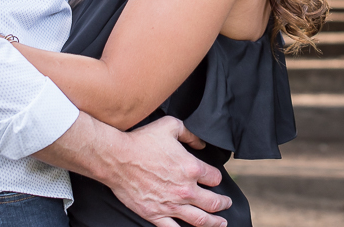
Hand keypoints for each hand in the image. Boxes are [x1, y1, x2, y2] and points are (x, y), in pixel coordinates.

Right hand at [106, 116, 230, 226]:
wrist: (117, 158)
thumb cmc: (142, 141)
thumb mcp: (170, 126)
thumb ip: (190, 134)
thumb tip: (201, 143)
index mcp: (192, 169)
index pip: (215, 178)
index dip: (216, 177)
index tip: (214, 178)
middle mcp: (185, 190)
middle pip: (213, 202)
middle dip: (223, 204)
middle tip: (227, 204)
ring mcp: (171, 205)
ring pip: (200, 220)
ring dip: (214, 223)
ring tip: (221, 223)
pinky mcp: (155, 215)